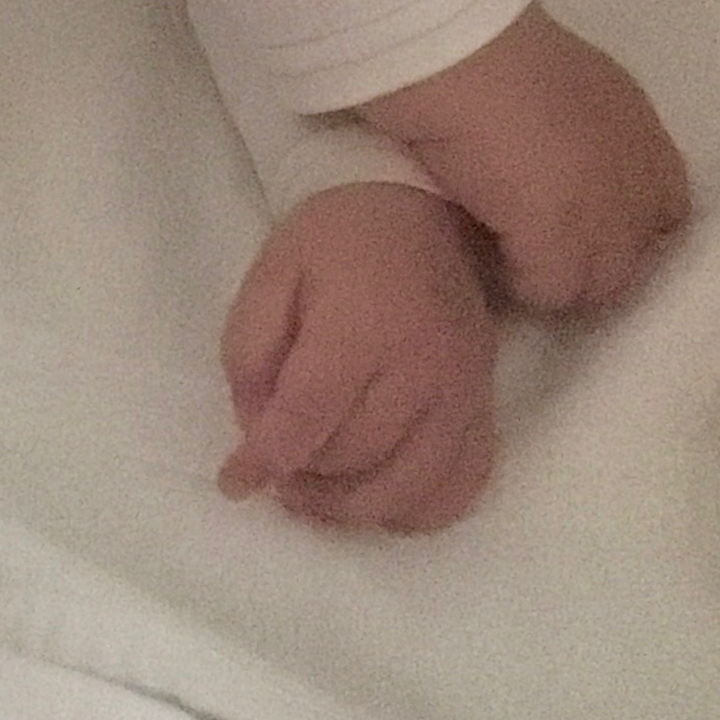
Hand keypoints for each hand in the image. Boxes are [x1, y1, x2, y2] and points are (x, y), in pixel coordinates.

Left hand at [217, 181, 501, 532]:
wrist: (417, 209)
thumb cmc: (334, 241)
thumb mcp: (270, 276)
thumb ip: (251, 356)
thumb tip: (257, 431)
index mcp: (361, 327)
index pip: (309, 415)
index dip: (266, 460)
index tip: (234, 481)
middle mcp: (422, 367)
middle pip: (355, 458)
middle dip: (303, 478)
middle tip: (276, 468)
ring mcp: (462, 393)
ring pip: (406, 489)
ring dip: (350, 508)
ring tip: (315, 490)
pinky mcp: (485, 407)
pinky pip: (458, 488)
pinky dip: (414, 510)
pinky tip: (378, 497)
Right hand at [351, 5, 690, 311]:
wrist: (458, 48)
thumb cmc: (493, 53)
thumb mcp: (568, 90)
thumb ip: (588, 137)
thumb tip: (564, 180)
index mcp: (641, 133)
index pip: (664, 214)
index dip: (621, 233)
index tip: (576, 233)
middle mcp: (639, 175)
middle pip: (634, 261)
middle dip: (590, 267)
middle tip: (536, 254)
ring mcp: (608, 211)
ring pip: (598, 287)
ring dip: (556, 282)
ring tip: (509, 260)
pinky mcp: (562, 237)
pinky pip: (549, 290)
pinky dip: (516, 283)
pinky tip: (486, 257)